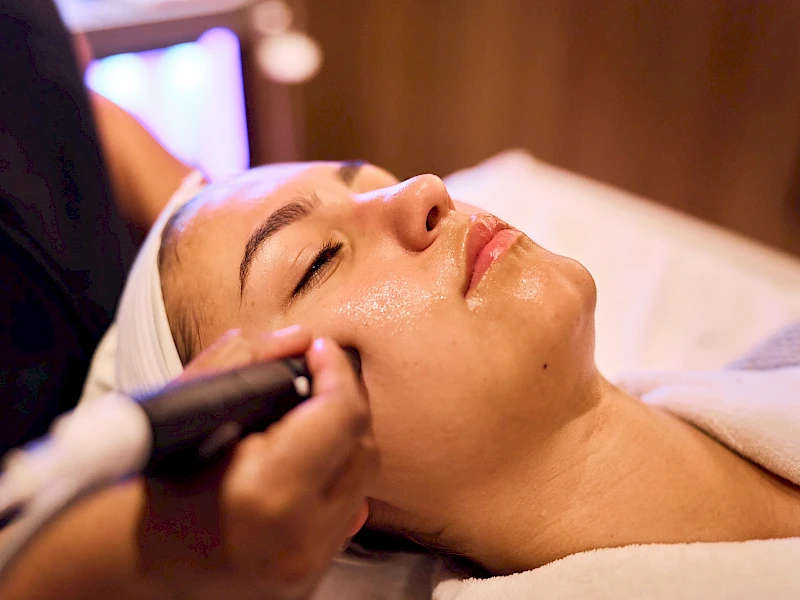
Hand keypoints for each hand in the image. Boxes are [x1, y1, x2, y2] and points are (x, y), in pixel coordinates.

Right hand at [139, 326, 376, 599]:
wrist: (132, 554)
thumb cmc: (153, 477)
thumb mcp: (185, 401)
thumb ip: (246, 358)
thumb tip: (301, 340)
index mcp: (266, 491)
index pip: (342, 415)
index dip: (337, 371)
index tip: (321, 351)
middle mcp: (296, 538)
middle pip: (363, 448)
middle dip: (344, 404)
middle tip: (317, 381)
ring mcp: (306, 565)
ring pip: (362, 482)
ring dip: (343, 442)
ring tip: (311, 419)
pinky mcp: (309, 578)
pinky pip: (345, 513)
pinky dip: (333, 480)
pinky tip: (307, 463)